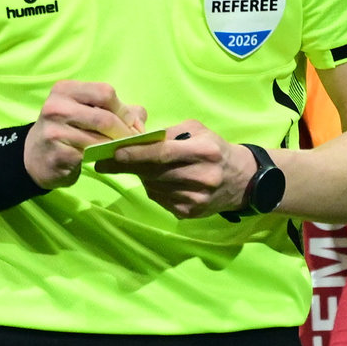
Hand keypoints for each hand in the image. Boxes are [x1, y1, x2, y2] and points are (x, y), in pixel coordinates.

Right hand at [24, 81, 146, 190]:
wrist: (36, 157)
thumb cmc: (66, 130)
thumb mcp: (84, 111)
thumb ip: (115, 109)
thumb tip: (140, 118)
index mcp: (65, 90)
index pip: (105, 92)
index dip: (123, 109)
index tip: (131, 124)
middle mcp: (56, 107)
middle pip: (104, 117)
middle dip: (124, 131)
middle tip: (133, 141)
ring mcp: (54, 131)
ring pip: (100, 139)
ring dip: (117, 147)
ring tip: (122, 149)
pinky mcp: (58, 154)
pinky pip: (91, 155)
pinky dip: (105, 157)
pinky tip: (106, 158)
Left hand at [108, 120, 255, 218]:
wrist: (243, 181)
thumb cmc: (215, 149)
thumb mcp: (198, 131)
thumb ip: (169, 133)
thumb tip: (136, 137)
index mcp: (204, 151)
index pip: (162, 153)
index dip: (136, 153)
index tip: (112, 152)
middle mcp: (201, 176)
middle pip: (154, 172)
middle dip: (126, 166)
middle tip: (103, 162)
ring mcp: (196, 198)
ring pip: (154, 187)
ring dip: (142, 176)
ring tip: (140, 167)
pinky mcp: (190, 213)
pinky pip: (160, 199)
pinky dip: (154, 188)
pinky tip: (161, 181)